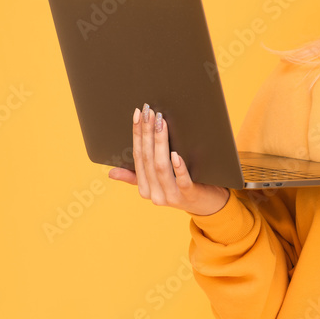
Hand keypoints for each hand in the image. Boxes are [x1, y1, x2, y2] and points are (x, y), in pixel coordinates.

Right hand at [108, 103, 230, 216]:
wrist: (208, 206)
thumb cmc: (182, 189)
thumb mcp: (158, 183)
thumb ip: (136, 177)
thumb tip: (111, 172)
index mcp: (145, 188)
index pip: (137, 156)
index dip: (137, 134)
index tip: (138, 114)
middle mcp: (155, 194)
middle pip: (148, 158)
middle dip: (147, 133)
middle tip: (150, 112)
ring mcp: (172, 196)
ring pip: (161, 166)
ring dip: (160, 143)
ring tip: (161, 123)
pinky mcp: (189, 196)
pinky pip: (182, 181)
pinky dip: (178, 167)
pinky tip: (176, 154)